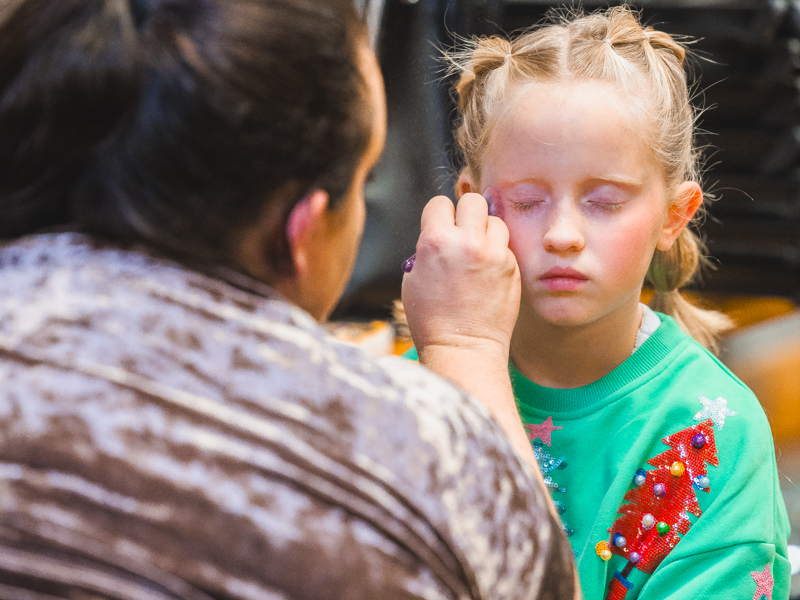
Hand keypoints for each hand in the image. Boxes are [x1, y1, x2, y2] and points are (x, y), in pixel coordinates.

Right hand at [402, 193, 520, 357]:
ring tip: (477, 252)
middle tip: (462, 231)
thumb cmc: (432, 319)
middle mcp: (468, 242)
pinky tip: (487, 273)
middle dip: (465, 213)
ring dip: (485, 230)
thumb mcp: (414, 279)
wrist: (464, 347)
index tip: (440, 227)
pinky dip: (496, 253)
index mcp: (436, 241)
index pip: (440, 203)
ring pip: (494, 219)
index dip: (438, 215)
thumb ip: (428, 249)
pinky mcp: (512, 266)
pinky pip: (505, 246)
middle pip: (472, 201)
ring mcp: (494, 254)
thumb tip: (441, 233)